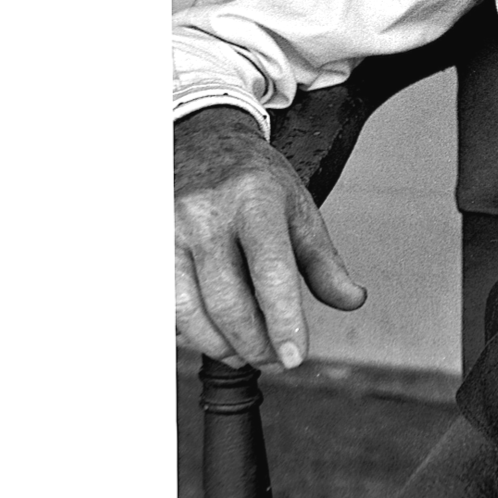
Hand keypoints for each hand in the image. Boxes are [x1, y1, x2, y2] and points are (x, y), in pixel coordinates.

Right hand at [174, 106, 366, 369]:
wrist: (204, 139)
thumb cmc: (256, 180)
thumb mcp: (299, 208)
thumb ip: (324, 261)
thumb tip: (351, 301)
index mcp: (255, 199)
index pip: (271, 271)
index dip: (283, 321)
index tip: (294, 357)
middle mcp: (207, 213)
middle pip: (227, 300)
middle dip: (253, 343)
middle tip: (273, 358)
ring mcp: (169, 228)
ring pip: (187, 310)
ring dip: (218, 345)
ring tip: (243, 351)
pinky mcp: (147, 244)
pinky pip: (163, 304)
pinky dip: (188, 330)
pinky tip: (211, 332)